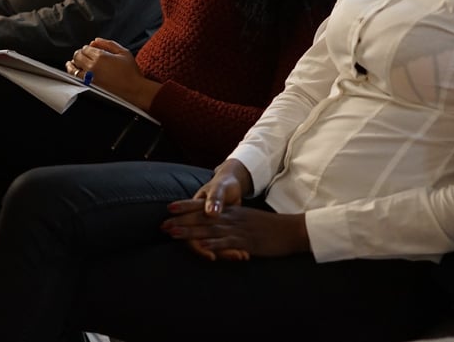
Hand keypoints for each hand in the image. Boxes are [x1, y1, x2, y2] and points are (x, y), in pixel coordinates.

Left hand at [65, 38, 161, 110]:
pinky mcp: (88, 88)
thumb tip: (95, 41)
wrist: (134, 91)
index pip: (85, 48)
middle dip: (79, 54)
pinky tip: (75, 73)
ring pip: (73, 69)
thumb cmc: (131, 72)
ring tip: (72, 63)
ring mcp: (89, 78)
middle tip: (81, 55)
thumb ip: (108, 44)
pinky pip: (75, 80)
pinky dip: (73, 75)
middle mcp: (92, 67)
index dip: (86, 48)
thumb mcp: (123, 52)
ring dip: (72, 64)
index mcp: (101, 56)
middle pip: (77, 56)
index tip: (89, 50)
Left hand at [161, 201, 309, 260]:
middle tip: (162, 224)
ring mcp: (238, 229)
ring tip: (173, 234)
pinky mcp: (247, 241)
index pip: (204, 208)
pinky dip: (214, 245)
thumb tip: (221, 230)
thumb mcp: (248, 222)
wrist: (290, 230)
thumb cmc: (270, 229)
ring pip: (209, 230)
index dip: (185, 207)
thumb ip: (234, 224)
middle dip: (181, 220)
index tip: (168, 208)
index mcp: (231, 212)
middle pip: (201, 218)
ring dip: (190, 232)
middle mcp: (231, 218)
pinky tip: (202, 247)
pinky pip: (228, 243)